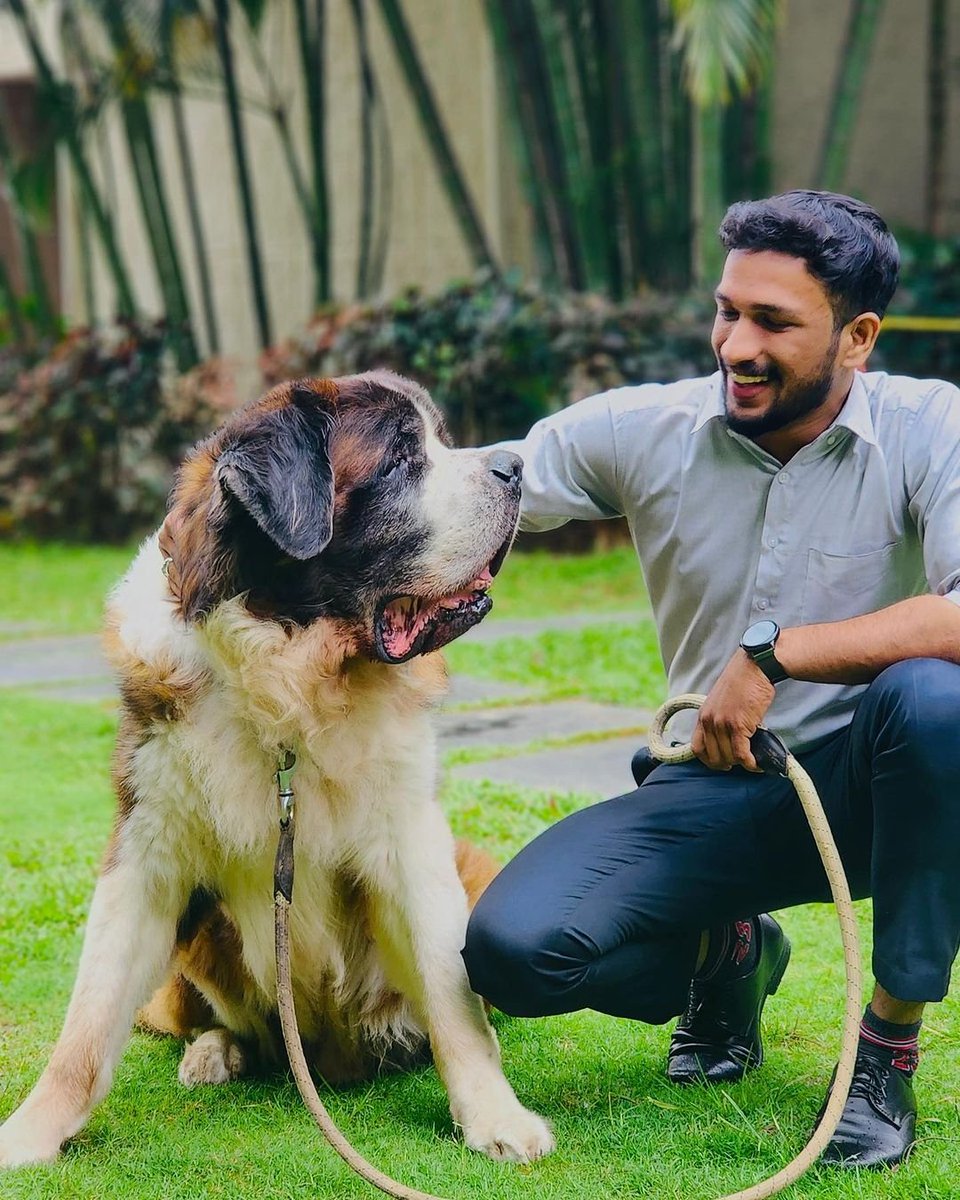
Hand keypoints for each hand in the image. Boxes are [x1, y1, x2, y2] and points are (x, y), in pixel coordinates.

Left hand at [692, 650, 775, 771]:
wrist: (754, 667)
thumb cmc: (743, 683)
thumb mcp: (722, 701)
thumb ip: (720, 719)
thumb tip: (730, 739)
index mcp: (703, 716)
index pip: (697, 748)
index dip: (709, 760)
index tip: (721, 762)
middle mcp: (709, 721)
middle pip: (713, 756)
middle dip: (728, 763)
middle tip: (740, 761)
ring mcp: (722, 724)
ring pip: (728, 757)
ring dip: (741, 764)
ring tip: (752, 761)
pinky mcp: (738, 725)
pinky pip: (741, 754)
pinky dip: (750, 763)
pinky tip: (757, 763)